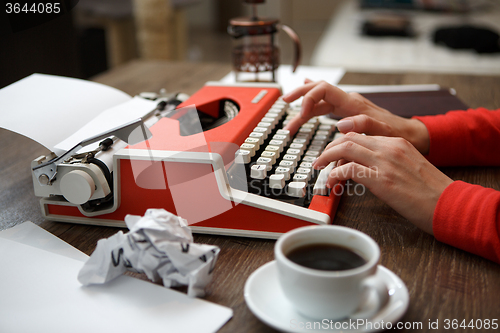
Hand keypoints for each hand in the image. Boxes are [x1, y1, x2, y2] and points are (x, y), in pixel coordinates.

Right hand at [282, 80, 430, 153]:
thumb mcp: (383, 132)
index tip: (301, 114)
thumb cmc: (398, 135)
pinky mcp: (348, 113)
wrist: (412, 135)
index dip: (309, 98)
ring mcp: (348, 107)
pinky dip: (313, 106)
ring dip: (304, 108)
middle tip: (284, 102)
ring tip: (291, 119)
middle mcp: (349, 102)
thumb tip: (340, 123)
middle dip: (299, 96)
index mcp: (354, 104)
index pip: (324, 90)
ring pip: (320, 101)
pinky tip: (306, 105)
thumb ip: (363, 125)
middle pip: (318, 90)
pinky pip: (326, 105)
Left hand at [313, 132, 452, 233]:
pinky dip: (335, 175)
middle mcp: (390, 147)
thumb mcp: (409, 166)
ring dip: (327, 158)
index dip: (341, 144)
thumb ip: (388, 162)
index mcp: (397, 142)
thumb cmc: (431, 191)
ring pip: (346, 148)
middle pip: (349, 137)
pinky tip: (333, 183)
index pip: (360, 135)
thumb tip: (365, 169)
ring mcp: (385, 162)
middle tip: (320, 160)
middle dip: (329, 148)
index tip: (333, 154)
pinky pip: (349, 169)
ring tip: (319, 168)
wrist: (449, 204)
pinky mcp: (382, 180)